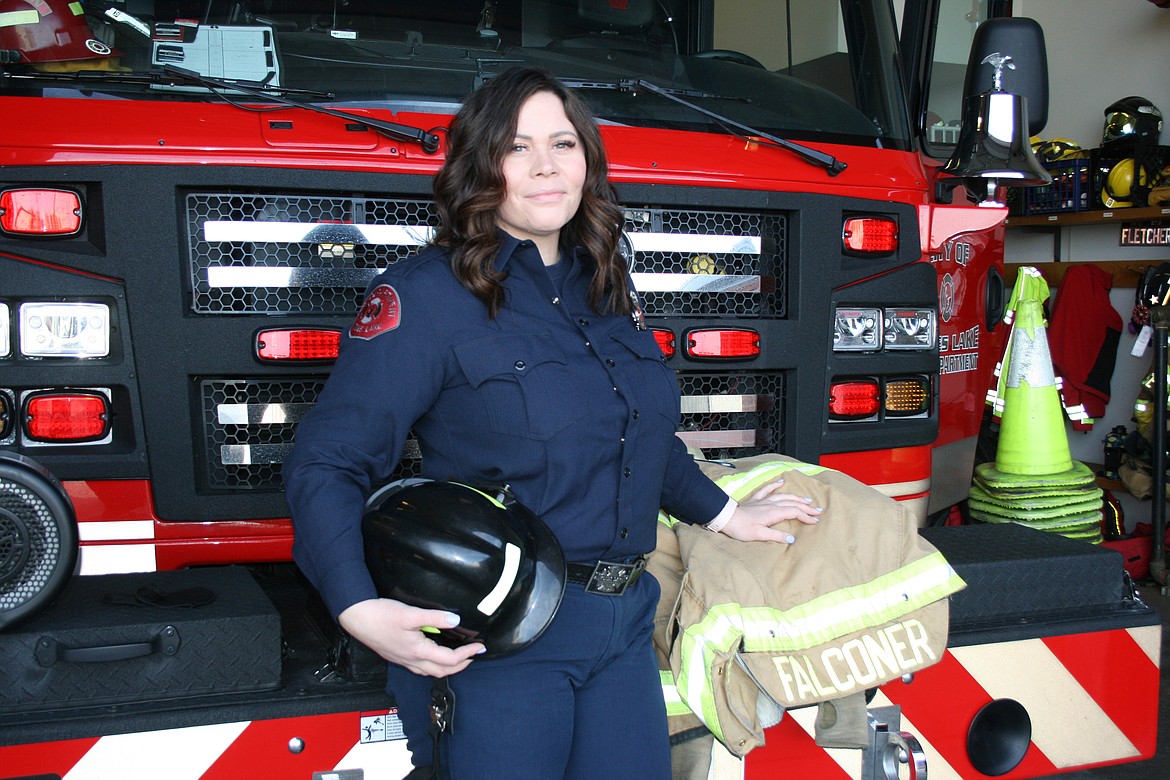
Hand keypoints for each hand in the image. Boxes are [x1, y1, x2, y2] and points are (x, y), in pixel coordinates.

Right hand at [338, 598, 484, 676]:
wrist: (356, 617)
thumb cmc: (379, 616)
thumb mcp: (410, 613)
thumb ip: (434, 617)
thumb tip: (455, 620)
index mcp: (417, 651)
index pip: (450, 660)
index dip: (468, 654)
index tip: (479, 647)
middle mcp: (411, 660)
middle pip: (442, 671)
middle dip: (461, 666)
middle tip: (473, 655)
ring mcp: (403, 660)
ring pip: (430, 672)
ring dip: (447, 667)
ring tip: (458, 658)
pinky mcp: (397, 656)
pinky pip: (419, 668)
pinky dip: (433, 665)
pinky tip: (433, 656)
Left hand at [719, 479, 822, 543]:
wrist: (726, 518)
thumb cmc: (741, 528)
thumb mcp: (759, 535)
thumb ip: (776, 535)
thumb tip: (792, 539)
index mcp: (773, 513)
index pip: (794, 513)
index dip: (806, 516)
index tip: (815, 520)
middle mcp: (770, 505)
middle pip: (792, 504)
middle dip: (806, 507)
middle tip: (818, 510)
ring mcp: (763, 501)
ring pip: (784, 496)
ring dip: (796, 497)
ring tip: (807, 499)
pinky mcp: (755, 500)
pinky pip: (767, 490)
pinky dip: (775, 485)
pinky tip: (780, 482)